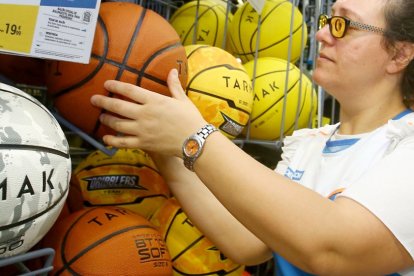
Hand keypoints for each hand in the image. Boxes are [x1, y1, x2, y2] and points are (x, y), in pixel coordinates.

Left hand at [90, 69, 206, 156]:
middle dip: (103, 101)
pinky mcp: (143, 143)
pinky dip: (112, 140)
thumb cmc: (190, 119)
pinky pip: (123, 142)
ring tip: (101, 117)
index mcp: (154, 100)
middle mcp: (144, 114)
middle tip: (94, 100)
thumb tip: (172, 70)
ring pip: (117, 124)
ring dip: (106, 119)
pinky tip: (106, 138)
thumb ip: (174, 85)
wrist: (195, 141)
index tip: (106, 84)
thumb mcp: (182, 100)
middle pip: (118, 106)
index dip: (115, 86)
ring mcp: (142, 130)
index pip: (129, 90)